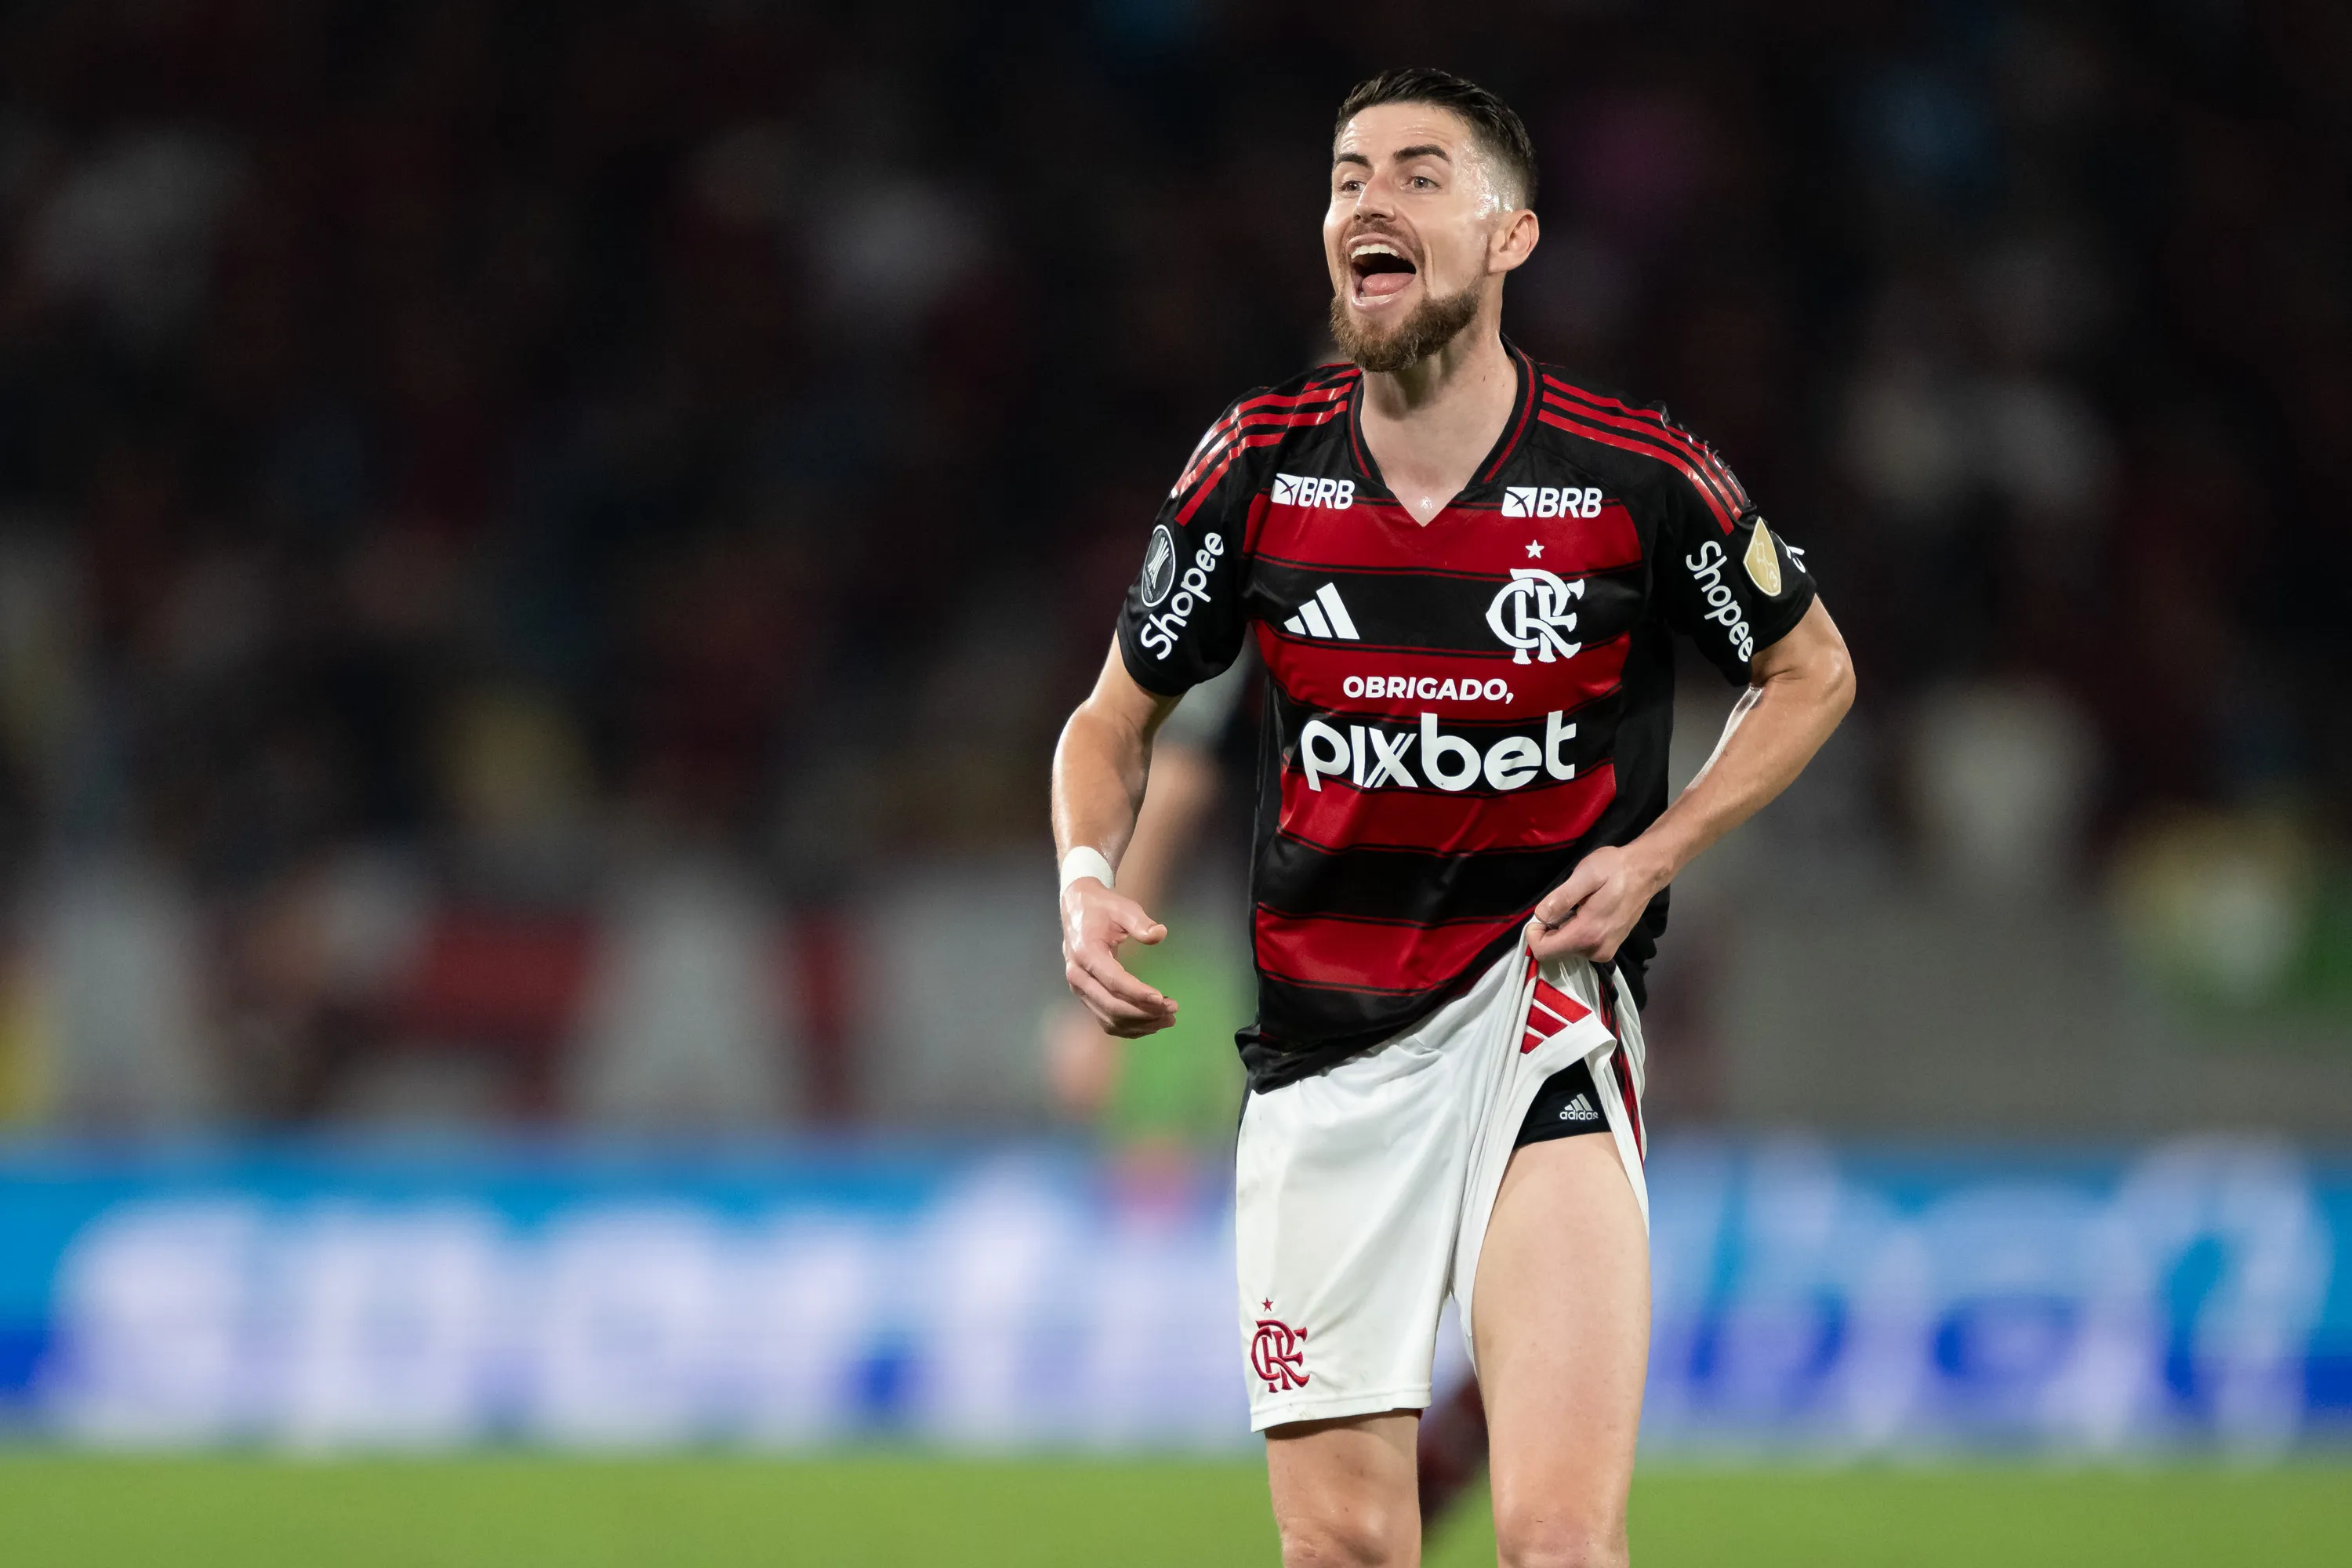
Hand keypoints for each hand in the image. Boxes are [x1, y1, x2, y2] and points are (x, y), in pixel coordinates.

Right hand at [1060, 879, 1178, 1037]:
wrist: (1077, 908)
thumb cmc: (1103, 907)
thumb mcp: (1122, 907)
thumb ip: (1140, 922)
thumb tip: (1160, 934)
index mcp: (1085, 951)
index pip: (1113, 980)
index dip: (1137, 993)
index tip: (1162, 999)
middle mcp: (1078, 974)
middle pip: (1111, 1005)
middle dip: (1144, 1012)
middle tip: (1173, 1009)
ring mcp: (1079, 988)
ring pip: (1109, 1018)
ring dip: (1139, 1024)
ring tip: (1168, 1019)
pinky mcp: (1085, 996)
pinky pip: (1106, 1020)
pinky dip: (1129, 1028)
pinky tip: (1151, 1024)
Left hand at [1526, 844, 1669, 963]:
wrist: (1646, 872)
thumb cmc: (1615, 869)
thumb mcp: (1586, 874)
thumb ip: (1562, 897)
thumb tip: (1540, 915)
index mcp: (1587, 934)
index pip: (1544, 951)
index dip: (1534, 933)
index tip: (1542, 912)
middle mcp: (1595, 950)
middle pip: (1554, 951)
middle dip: (1550, 930)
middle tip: (1563, 903)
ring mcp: (1604, 952)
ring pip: (1566, 949)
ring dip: (1563, 929)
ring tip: (1578, 906)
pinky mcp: (1608, 949)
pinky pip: (1579, 947)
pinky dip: (1575, 932)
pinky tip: (1586, 912)